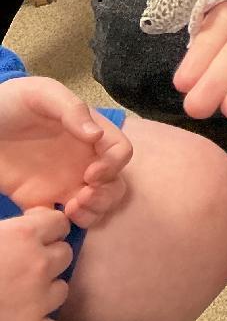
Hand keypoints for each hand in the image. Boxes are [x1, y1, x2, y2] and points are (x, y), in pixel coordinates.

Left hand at [0, 76, 131, 226]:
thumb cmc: (11, 102)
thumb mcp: (42, 94)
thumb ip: (72, 109)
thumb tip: (96, 136)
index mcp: (88, 132)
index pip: (120, 152)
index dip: (113, 166)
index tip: (91, 174)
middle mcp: (81, 159)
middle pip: (114, 183)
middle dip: (106, 196)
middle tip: (80, 199)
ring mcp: (61, 181)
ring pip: (94, 205)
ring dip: (91, 213)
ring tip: (69, 211)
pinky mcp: (38, 199)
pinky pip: (57, 220)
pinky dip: (58, 226)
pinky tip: (43, 219)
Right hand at [0, 210, 73, 320]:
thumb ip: (12, 228)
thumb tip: (33, 221)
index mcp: (25, 234)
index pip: (60, 224)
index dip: (48, 231)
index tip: (37, 239)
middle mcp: (39, 264)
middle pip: (65, 256)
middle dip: (49, 260)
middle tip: (26, 269)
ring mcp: (38, 300)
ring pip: (61, 290)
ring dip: (46, 293)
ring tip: (22, 296)